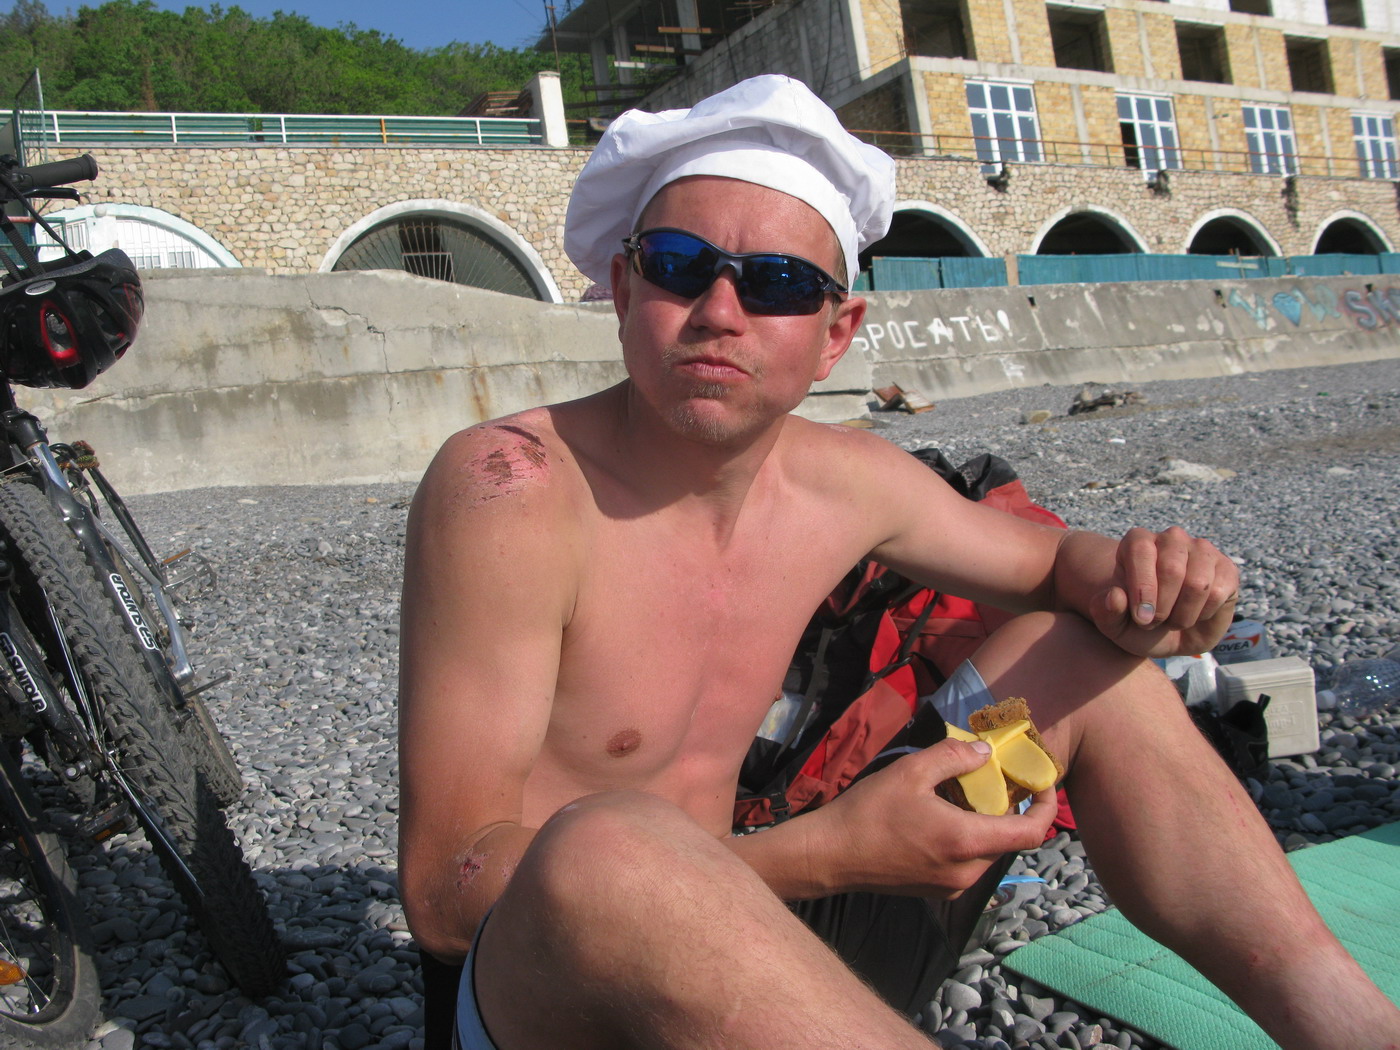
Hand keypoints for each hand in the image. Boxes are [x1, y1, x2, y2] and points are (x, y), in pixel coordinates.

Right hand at [813, 737, 1056, 897]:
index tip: (1043, 784)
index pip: (1031, 833)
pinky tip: (941, 818)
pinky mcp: (938, 890)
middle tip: (990, 780)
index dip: (1047, 807)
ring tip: (961, 795)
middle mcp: (968, 871)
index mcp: (966, 841)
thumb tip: (985, 752)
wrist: (831, 855)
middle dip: (1009, 809)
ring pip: (988, 851)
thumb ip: (953, 757)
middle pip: (1009, 840)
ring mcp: (953, 885)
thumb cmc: (869, 812)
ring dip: (986, 824)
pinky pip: (969, 862)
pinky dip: (968, 839)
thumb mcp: (910, 771)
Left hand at [1089, 526, 1238, 657]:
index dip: (1142, 588)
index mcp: (1137, 541)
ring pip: (1197, 583)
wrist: (1169, 636)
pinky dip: (1204, 615)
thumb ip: (1105, 612)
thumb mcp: (1114, 626)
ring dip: (1183, 614)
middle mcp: (1171, 538)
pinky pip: (1218, 593)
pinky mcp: (1226, 568)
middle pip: (1171, 569)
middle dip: (1162, 607)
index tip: (1141, 618)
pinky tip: (1195, 615)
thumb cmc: (1137, 624)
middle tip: (1155, 622)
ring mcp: (1202, 550)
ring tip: (1173, 620)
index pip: (1140, 551)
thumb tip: (1115, 596)